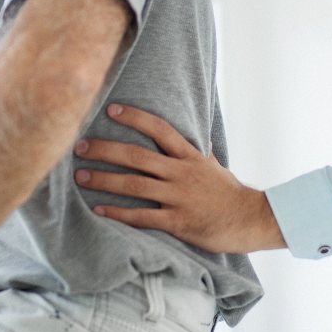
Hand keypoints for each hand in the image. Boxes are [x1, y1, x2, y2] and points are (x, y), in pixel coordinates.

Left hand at [73, 104, 285, 253]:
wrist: (251, 219)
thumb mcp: (216, 166)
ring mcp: (178, 197)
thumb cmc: (231, 193)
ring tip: (81, 175)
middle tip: (80, 146)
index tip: (111, 109)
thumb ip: (200, 153)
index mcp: (190, 156)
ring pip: (134, 185)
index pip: (160, 129)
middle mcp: (181, 173)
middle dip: (105, 150)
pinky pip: (142, 217)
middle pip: (137, 156)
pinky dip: (118, 213)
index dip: (134, 118)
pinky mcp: (177, 222)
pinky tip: (99, 209)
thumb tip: (199, 137)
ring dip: (104, 179)